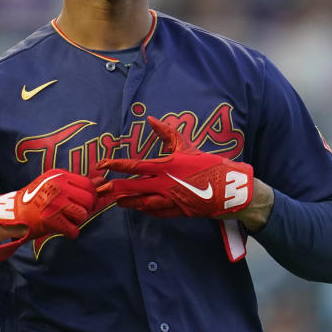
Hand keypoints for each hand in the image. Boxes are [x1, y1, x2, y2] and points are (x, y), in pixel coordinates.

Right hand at [0, 169, 96, 264]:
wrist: (12, 213)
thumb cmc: (36, 199)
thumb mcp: (55, 184)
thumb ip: (78, 184)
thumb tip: (103, 181)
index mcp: (59, 175)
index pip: (88, 185)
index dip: (91, 196)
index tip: (84, 203)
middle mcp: (58, 186)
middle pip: (89, 200)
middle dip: (86, 210)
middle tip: (76, 214)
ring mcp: (54, 202)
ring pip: (83, 214)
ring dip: (77, 221)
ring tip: (67, 220)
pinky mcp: (50, 219)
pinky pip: (73, 230)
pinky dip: (71, 233)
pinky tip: (63, 230)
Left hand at [95, 116, 253, 217]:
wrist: (229, 189)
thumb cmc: (208, 164)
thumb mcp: (187, 146)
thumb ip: (166, 133)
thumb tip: (151, 119)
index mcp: (166, 167)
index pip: (135, 165)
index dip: (117, 165)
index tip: (103, 164)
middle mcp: (164, 184)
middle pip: (133, 188)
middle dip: (116, 188)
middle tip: (102, 189)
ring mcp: (170, 200)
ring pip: (142, 203)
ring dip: (128, 202)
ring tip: (116, 201)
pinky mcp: (177, 211)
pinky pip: (156, 212)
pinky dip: (146, 210)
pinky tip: (138, 208)